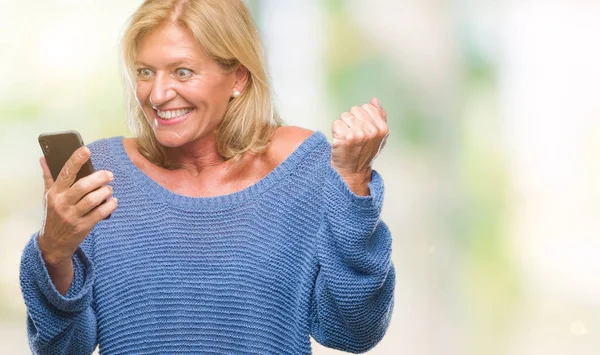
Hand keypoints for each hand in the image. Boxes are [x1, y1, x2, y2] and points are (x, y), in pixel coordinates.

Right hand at [38, 146, 116, 265]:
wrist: (53, 243)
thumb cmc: (53, 215)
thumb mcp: (48, 196)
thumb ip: (49, 177)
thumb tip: (44, 158)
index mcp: (54, 193)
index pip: (65, 173)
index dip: (76, 160)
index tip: (86, 150)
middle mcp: (62, 203)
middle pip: (83, 186)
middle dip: (99, 178)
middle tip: (109, 175)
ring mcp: (72, 216)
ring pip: (93, 199)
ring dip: (105, 192)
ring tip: (109, 189)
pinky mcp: (83, 227)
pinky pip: (100, 213)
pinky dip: (109, 206)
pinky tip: (113, 201)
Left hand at [331, 97, 388, 195]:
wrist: (352, 172)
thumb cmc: (364, 152)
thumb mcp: (377, 136)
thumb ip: (379, 116)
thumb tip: (374, 100)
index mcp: (382, 128)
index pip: (366, 107)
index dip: (361, 117)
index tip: (362, 131)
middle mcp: (371, 131)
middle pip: (354, 110)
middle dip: (352, 120)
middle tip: (354, 137)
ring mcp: (358, 134)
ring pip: (344, 116)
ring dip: (343, 126)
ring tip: (347, 140)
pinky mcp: (344, 138)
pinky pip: (336, 123)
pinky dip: (335, 132)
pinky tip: (340, 142)